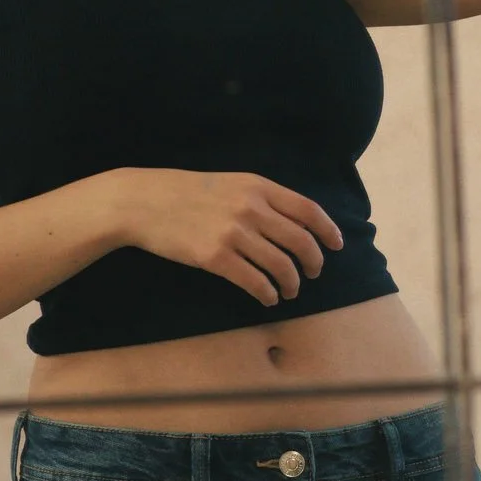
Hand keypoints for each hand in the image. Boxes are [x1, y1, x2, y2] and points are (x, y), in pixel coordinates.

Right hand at [119, 169, 344, 306]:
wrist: (144, 201)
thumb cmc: (187, 192)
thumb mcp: (230, 183)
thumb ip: (260, 198)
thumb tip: (292, 222)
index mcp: (257, 186)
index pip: (308, 210)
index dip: (328, 230)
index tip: (336, 246)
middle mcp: (250, 208)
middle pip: (300, 241)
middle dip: (313, 263)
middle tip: (313, 274)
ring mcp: (233, 233)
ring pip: (280, 265)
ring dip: (291, 283)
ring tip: (290, 291)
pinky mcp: (215, 257)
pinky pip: (254, 281)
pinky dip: (267, 293)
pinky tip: (267, 298)